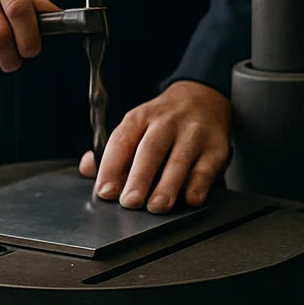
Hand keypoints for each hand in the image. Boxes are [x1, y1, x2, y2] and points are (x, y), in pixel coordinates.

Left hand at [80, 80, 230, 212]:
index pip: (122, 139)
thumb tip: (87, 169)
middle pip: (150, 149)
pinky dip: (197, 186)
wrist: (203, 99)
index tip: (105, 190)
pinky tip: (188, 199)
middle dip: (139, 178)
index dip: (111, 166)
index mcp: (141, 118)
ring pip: (179, 160)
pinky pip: (206, 169)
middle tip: (130, 201)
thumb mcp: (135, 126)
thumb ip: (111, 151)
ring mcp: (193, 135)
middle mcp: (167, 123)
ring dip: (167, 186)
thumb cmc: (163, 121)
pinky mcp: (216, 149)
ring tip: (156, 206)